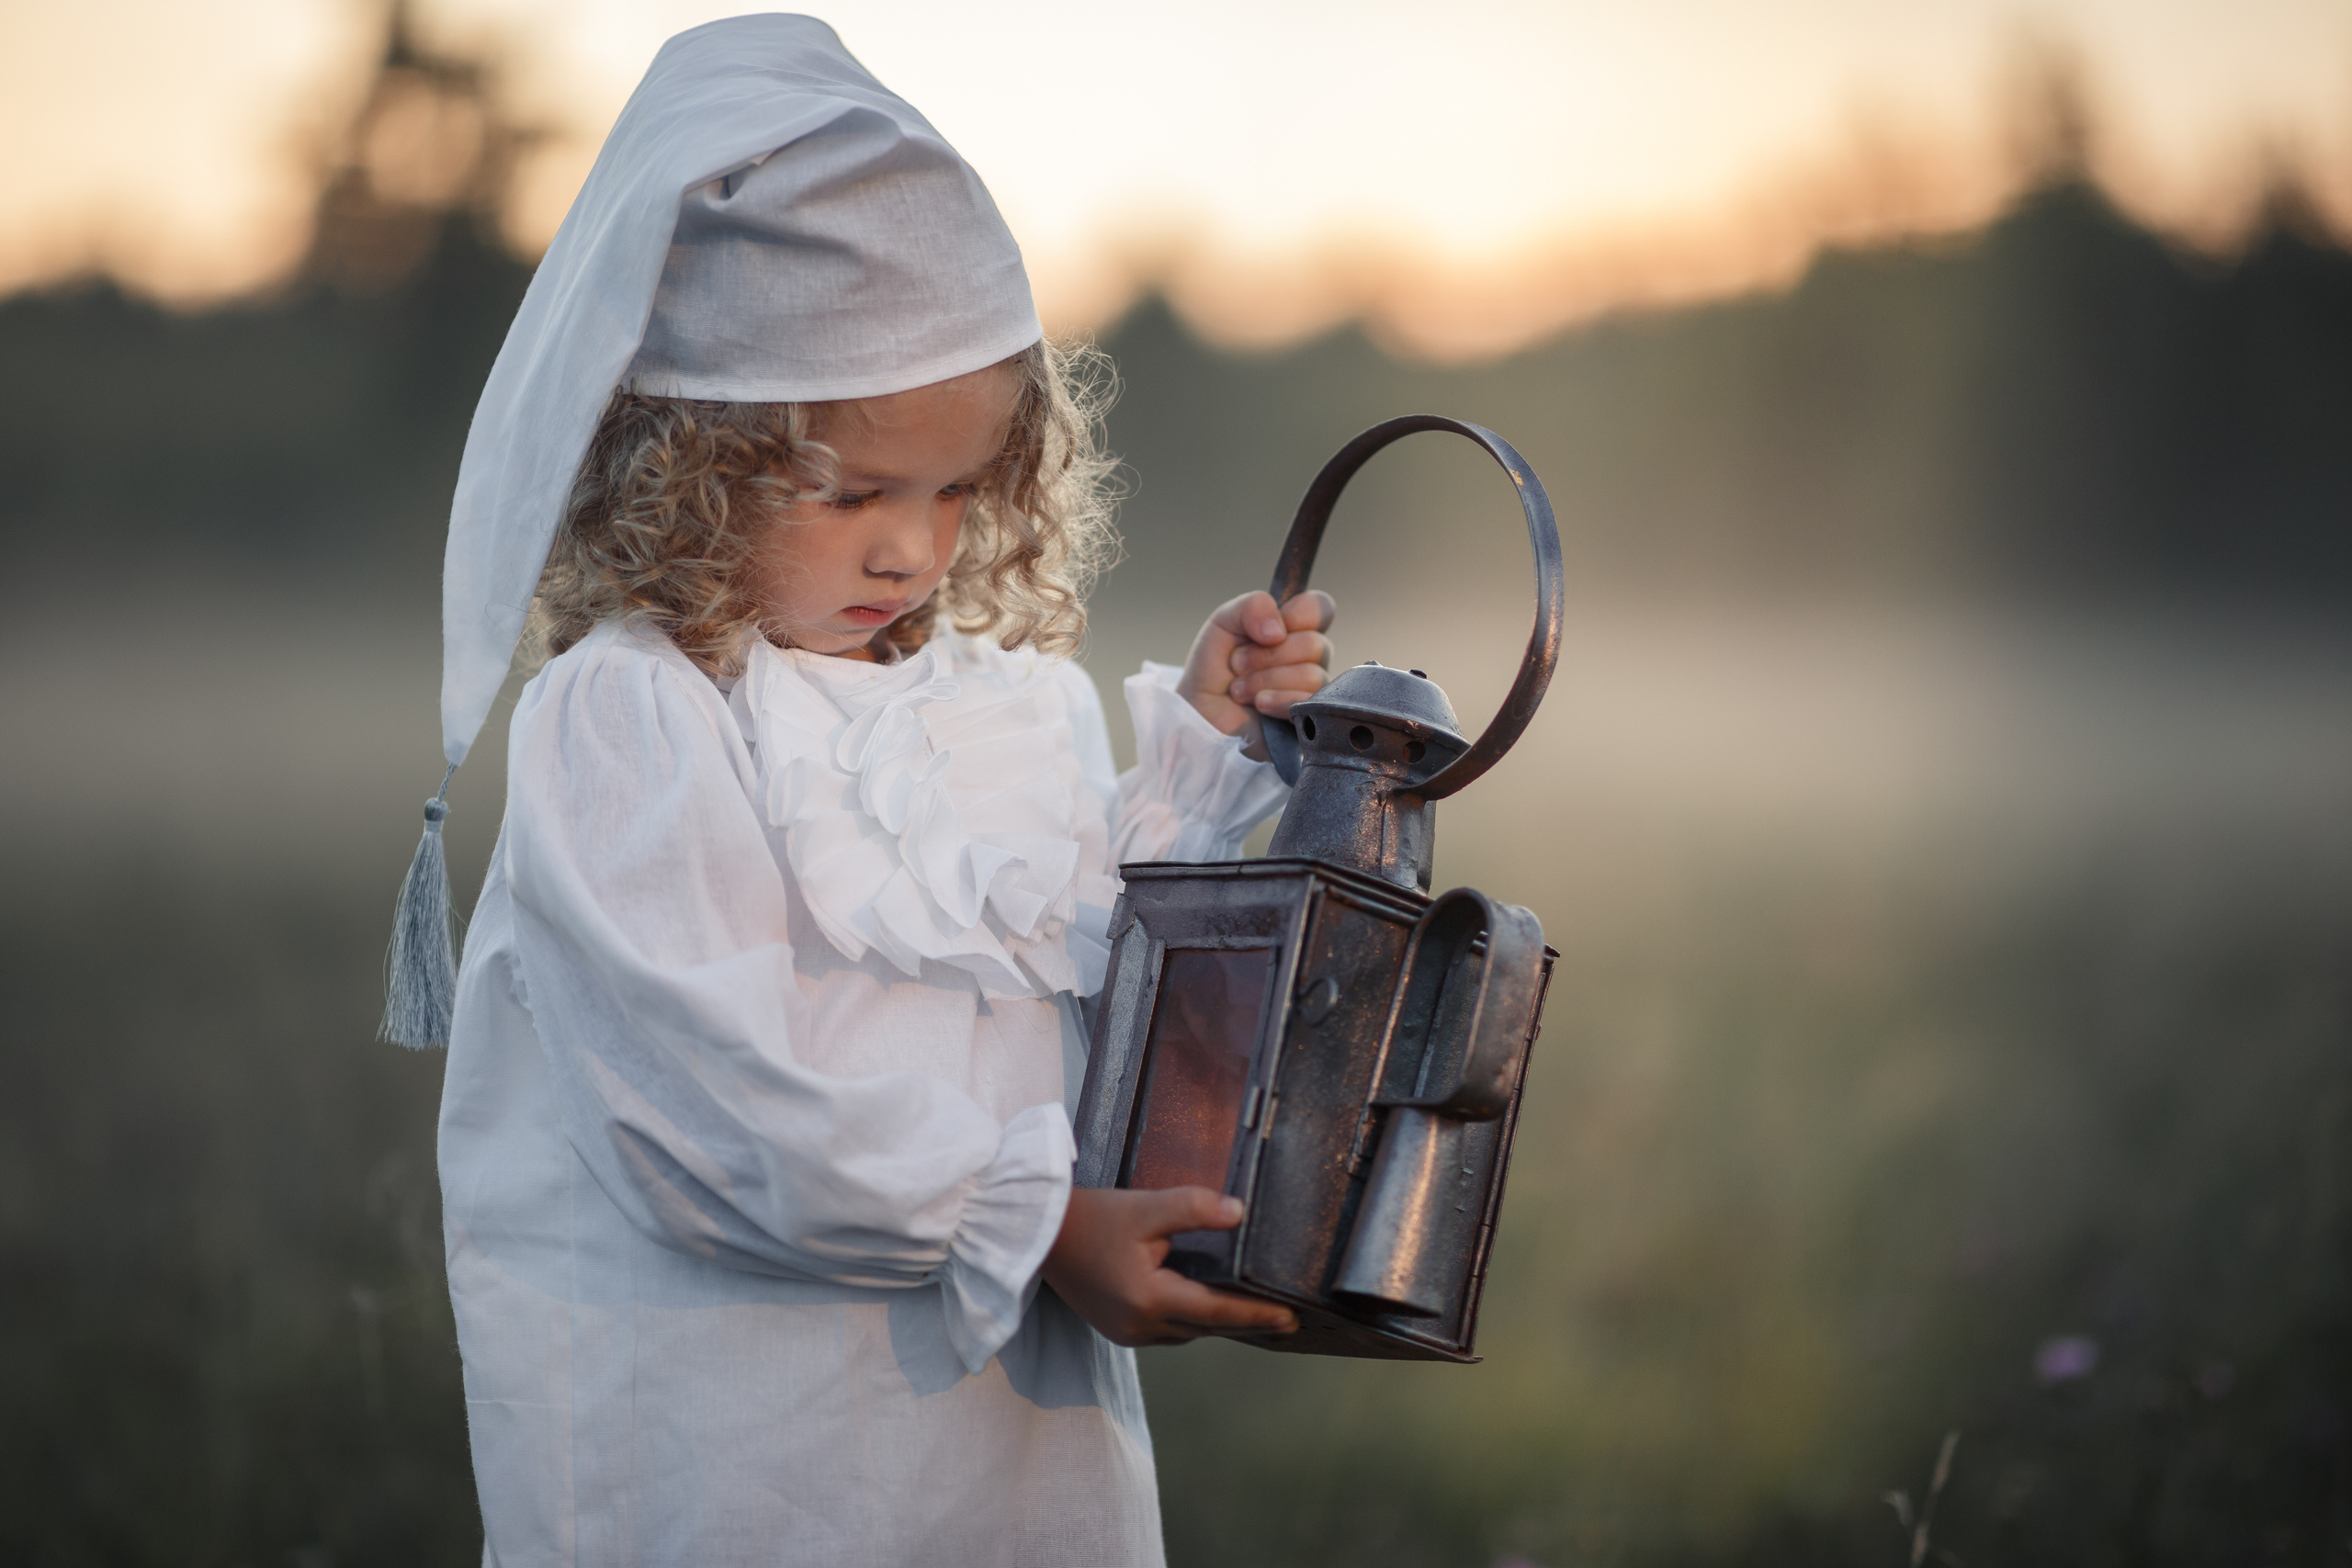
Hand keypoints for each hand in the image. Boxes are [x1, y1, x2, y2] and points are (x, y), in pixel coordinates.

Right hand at [1041, 1186, 1299, 1347]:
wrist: (1036, 1237)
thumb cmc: (1088, 1219)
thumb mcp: (1144, 1207)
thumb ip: (1193, 1208)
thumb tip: (1239, 1213)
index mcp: (1149, 1299)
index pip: (1218, 1311)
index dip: (1257, 1314)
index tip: (1290, 1318)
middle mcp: (1140, 1326)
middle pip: (1206, 1326)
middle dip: (1246, 1323)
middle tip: (1288, 1320)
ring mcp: (1127, 1333)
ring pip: (1188, 1332)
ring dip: (1218, 1323)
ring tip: (1254, 1313)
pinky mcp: (1118, 1330)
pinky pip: (1168, 1331)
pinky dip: (1192, 1320)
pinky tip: (1207, 1306)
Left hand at [1175, 590, 1335, 759]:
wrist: (1199, 715)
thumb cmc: (1213, 670)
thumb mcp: (1224, 622)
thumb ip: (1253, 606)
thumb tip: (1279, 630)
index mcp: (1294, 629)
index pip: (1322, 608)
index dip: (1298, 615)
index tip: (1267, 631)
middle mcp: (1309, 659)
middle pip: (1314, 644)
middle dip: (1266, 655)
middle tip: (1238, 665)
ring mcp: (1311, 691)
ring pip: (1311, 675)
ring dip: (1265, 680)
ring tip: (1240, 690)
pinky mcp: (1309, 720)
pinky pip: (1308, 702)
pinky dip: (1277, 700)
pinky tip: (1258, 704)